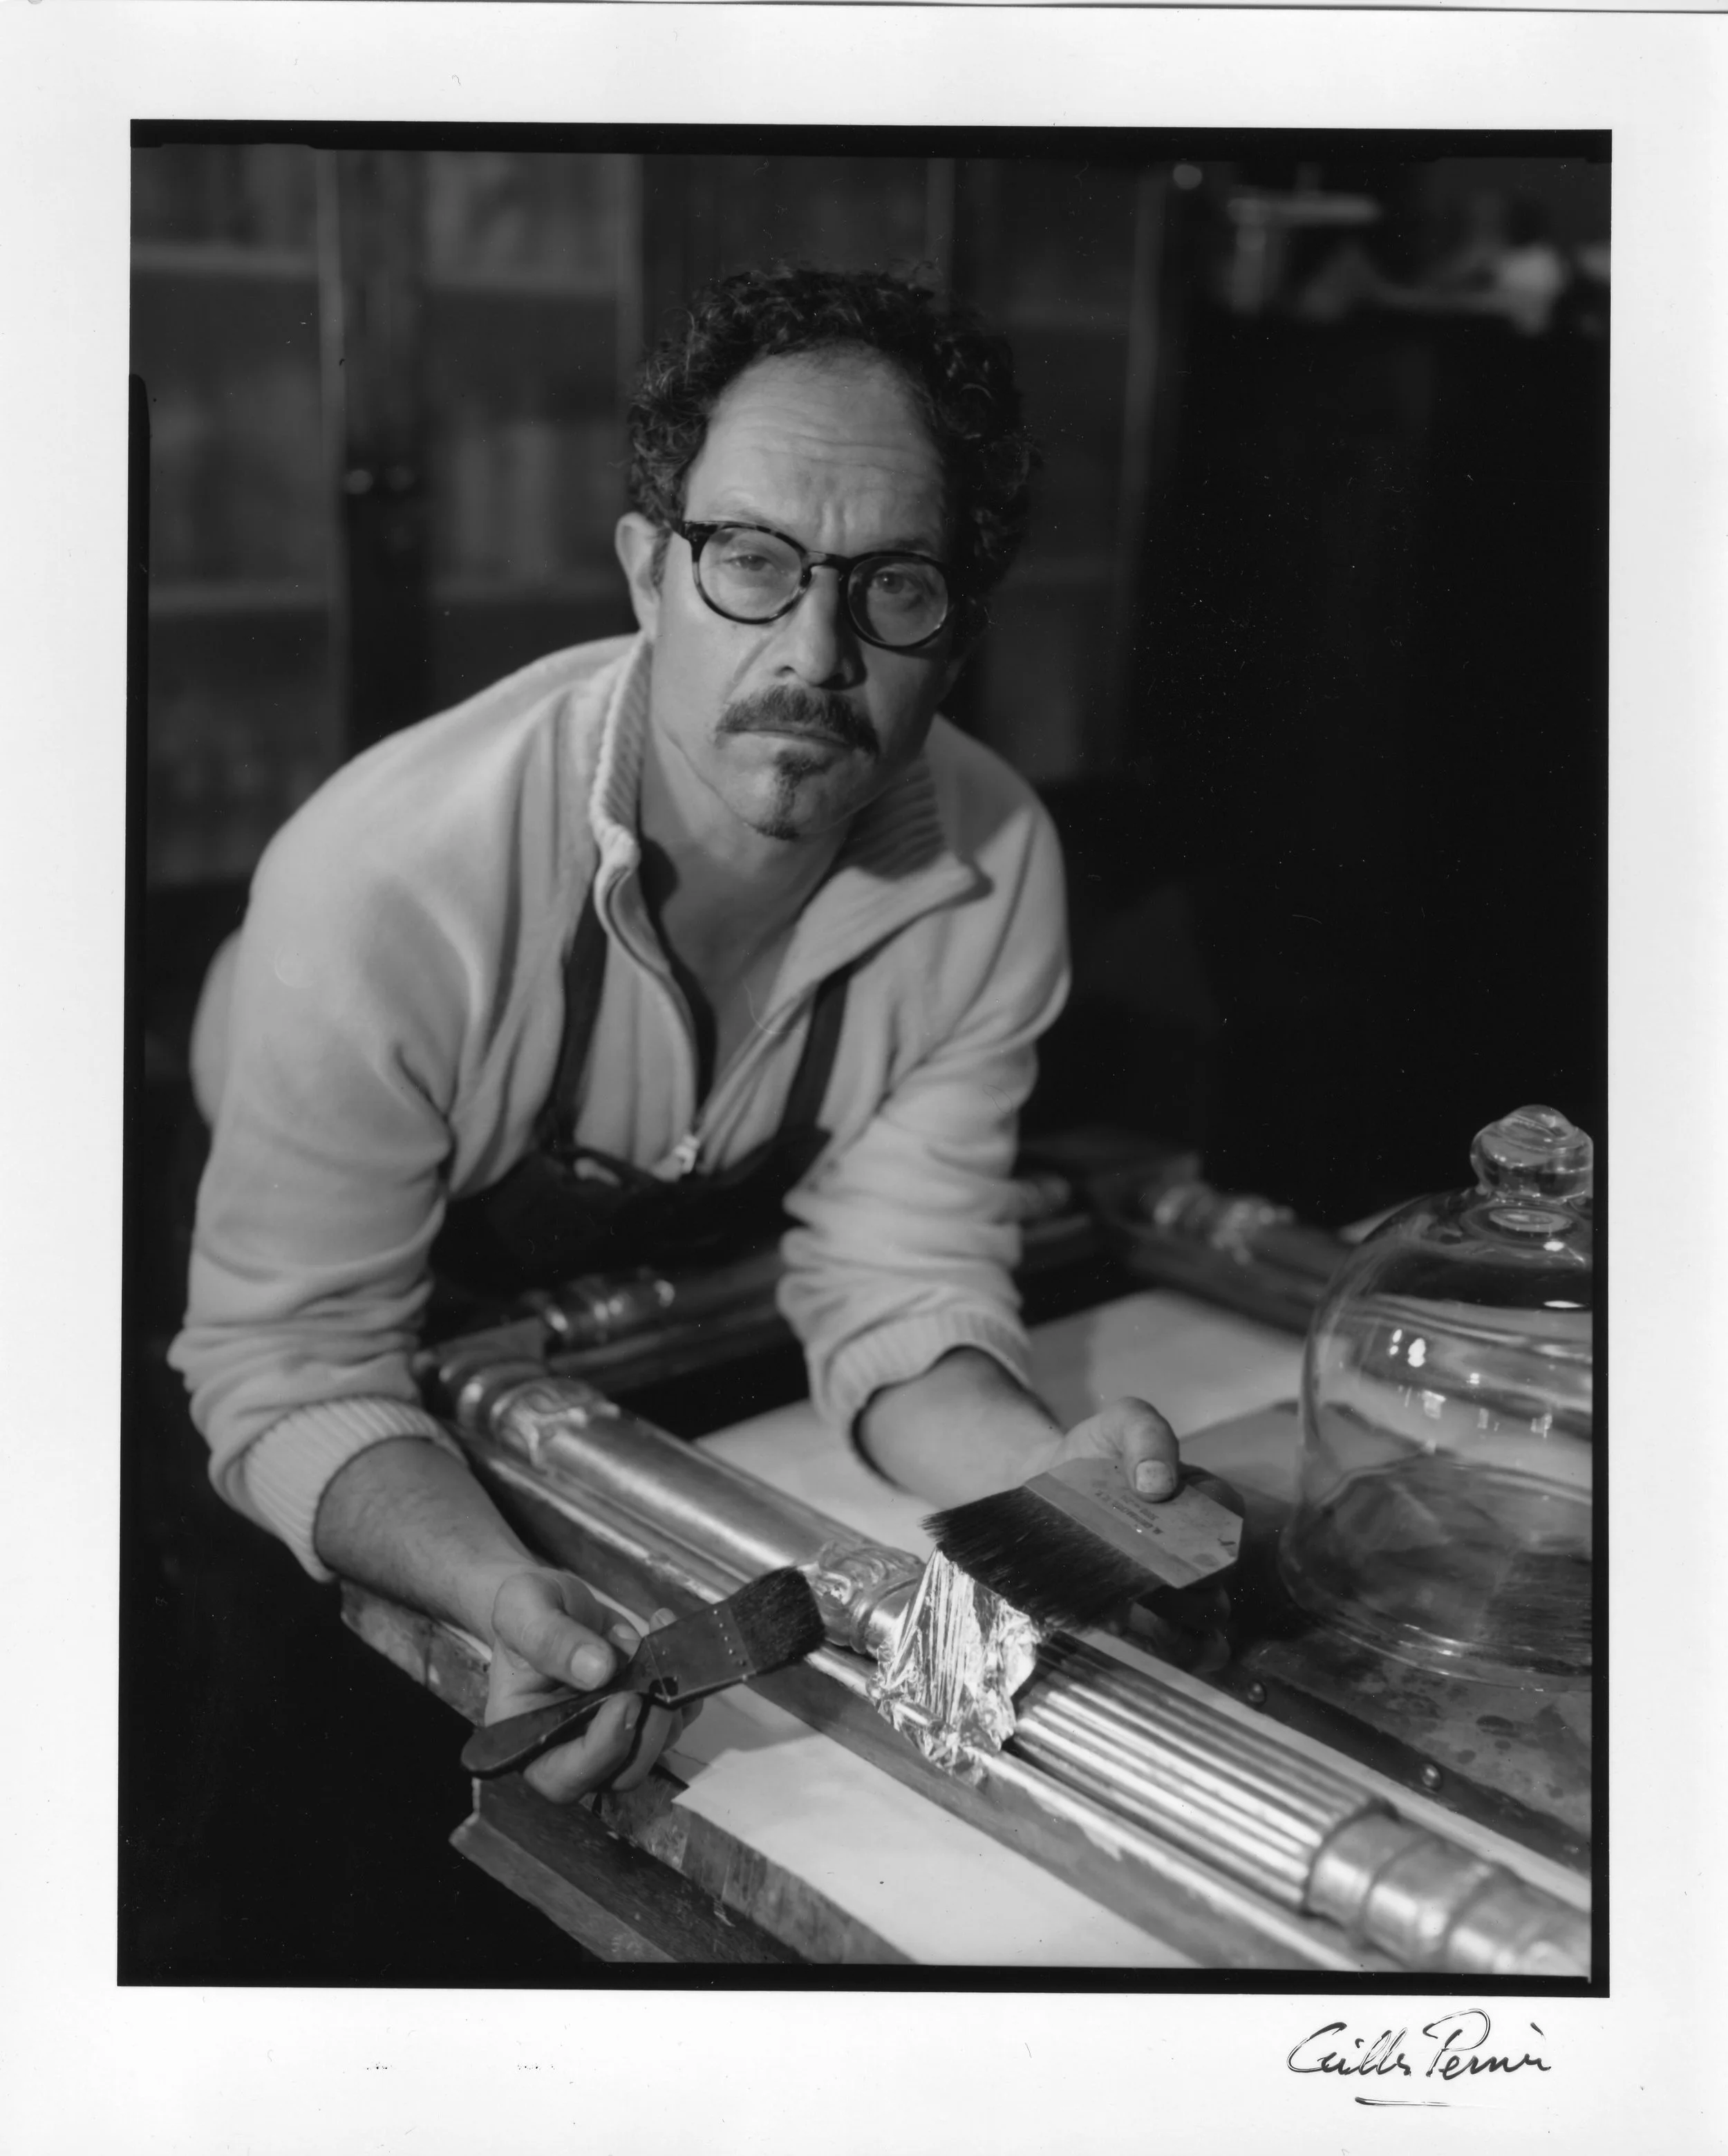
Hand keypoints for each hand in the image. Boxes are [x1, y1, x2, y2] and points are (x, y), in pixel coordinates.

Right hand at [485, 1568, 699, 1803]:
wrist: (553, 1598)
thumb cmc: (526, 1608)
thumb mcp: (524, 1609)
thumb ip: (550, 1639)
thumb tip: (598, 1672)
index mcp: (528, 1737)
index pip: (563, 1778)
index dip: (601, 1751)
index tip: (625, 1701)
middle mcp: (571, 1747)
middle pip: (620, 1775)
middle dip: (647, 1732)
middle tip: (653, 1680)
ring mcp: (612, 1732)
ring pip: (656, 1747)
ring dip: (668, 1701)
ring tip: (651, 1641)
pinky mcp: (643, 1711)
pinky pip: (678, 1714)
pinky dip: (683, 1680)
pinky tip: (664, 1631)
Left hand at [1049, 1407, 1242, 1662]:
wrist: (1037, 1484)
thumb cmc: (1093, 1451)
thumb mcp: (1122, 1422)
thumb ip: (1146, 1432)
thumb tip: (1158, 1483)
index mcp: (1202, 1504)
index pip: (1229, 1522)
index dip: (1212, 1533)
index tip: (1179, 1538)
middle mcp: (1193, 1551)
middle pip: (1215, 1583)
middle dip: (1193, 1589)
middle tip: (1157, 1582)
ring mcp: (1168, 1589)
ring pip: (1196, 1623)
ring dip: (1177, 1629)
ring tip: (1143, 1619)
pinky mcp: (1136, 1616)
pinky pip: (1166, 1646)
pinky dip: (1161, 1651)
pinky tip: (1135, 1644)